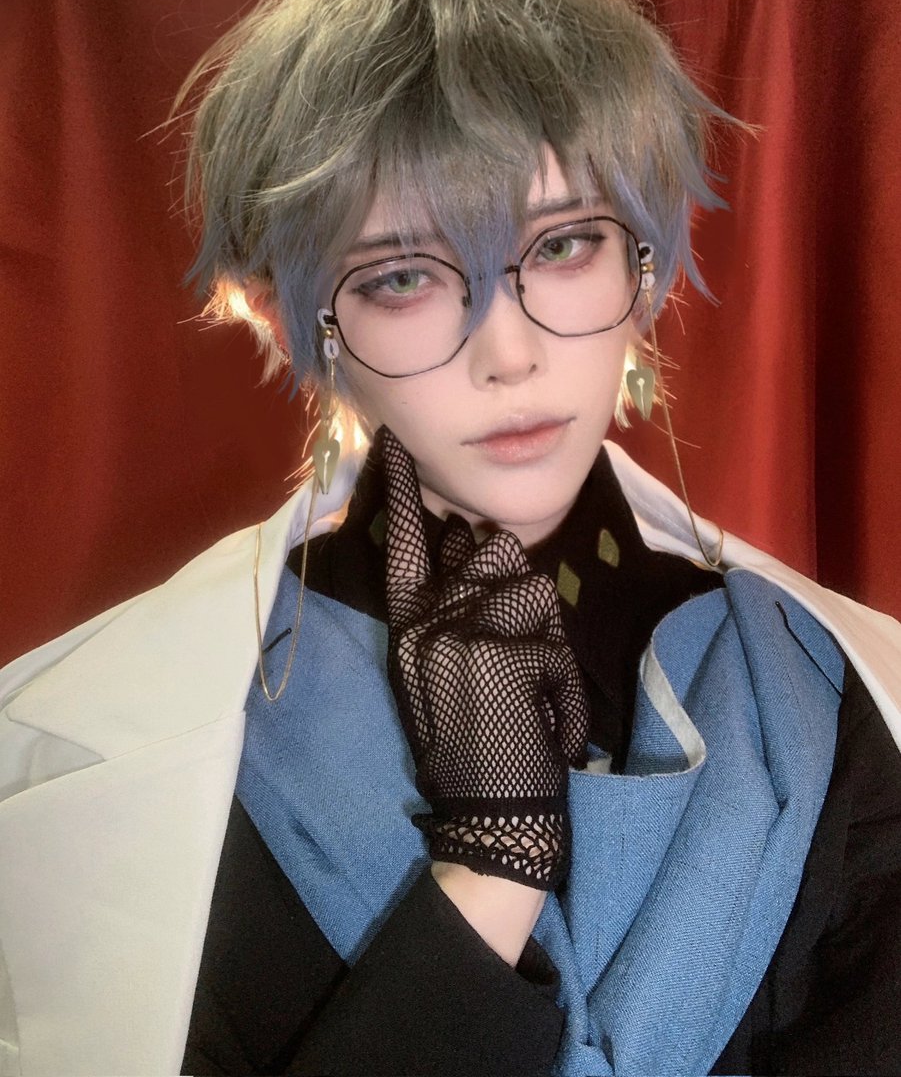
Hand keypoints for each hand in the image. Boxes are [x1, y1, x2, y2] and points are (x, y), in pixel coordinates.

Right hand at [378, 427, 588, 889]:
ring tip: (529, 684)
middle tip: (512, 644)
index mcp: (409, 626)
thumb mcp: (440, 674)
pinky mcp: (503, 653)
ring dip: (541, 629)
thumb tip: (476, 552)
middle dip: (513, 582)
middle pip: (487, 549)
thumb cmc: (470, 745)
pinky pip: (553, 636)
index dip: (402, 489)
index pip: (403, 542)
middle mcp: (429, 620)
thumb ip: (450, 615)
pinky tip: (547, 719)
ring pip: (527, 581)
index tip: (395, 441)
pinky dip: (562, 680)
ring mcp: (464, 633)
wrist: (489, 814)